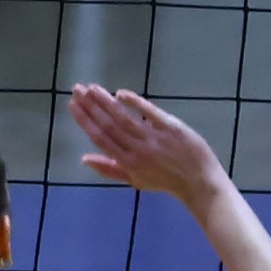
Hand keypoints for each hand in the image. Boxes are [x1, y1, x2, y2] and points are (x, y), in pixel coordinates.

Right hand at [68, 85, 225, 207]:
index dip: (84, 121)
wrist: (198, 182)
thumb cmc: (165, 181)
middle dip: (91, 106)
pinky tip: (121, 93)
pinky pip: (150, 112)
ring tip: (93, 88)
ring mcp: (154, 137)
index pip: (100, 138)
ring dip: (106, 101)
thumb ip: (109, 169)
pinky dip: (135, 102)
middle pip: (109, 124)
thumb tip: (84, 158)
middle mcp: (137, 149)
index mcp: (127, 162)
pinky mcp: (171, 127)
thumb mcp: (135, 180)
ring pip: (124, 117)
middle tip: (77, 89)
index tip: (73, 105)